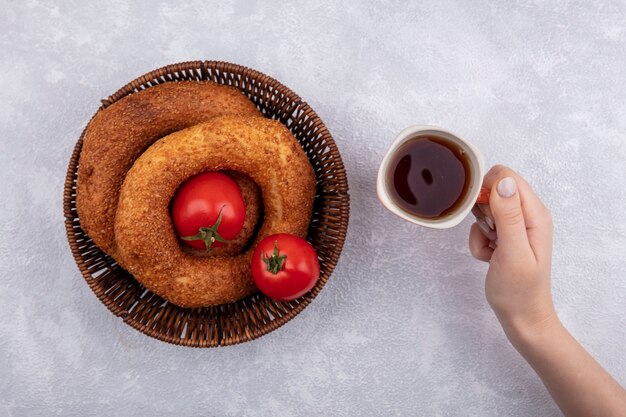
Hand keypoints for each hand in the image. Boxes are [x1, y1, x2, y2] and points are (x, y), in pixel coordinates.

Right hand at [469, 165, 556, 339]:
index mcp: (535, 214)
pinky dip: (479, 242)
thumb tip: (503, 181)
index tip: (483, 216)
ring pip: (486, 210)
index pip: (507, 178)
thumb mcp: (512, 252)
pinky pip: (482, 227)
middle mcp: (528, 215)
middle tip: (491, 237)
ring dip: (479, 229)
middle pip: (495, 191)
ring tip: (491, 250)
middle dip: (483, 212)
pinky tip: (489, 257)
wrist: (521, 317)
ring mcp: (517, 226)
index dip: (488, 190)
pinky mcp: (505, 237)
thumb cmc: (519, 290)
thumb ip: (509, 215)